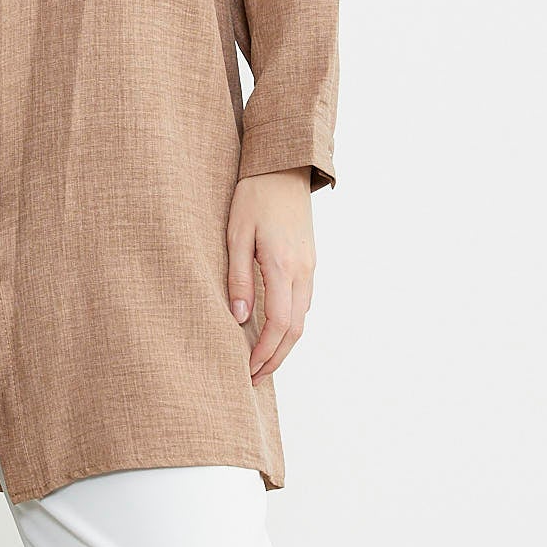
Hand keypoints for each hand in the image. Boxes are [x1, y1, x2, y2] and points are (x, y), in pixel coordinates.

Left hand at [226, 168, 315, 382]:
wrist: (284, 167)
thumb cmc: (254, 196)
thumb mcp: (236, 234)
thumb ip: (238, 277)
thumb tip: (239, 318)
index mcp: (283, 265)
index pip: (280, 323)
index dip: (264, 352)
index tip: (247, 370)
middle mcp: (303, 270)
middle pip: (296, 329)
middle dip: (275, 358)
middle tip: (253, 378)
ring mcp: (310, 267)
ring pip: (302, 318)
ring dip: (283, 345)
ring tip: (260, 362)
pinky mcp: (308, 262)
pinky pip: (303, 303)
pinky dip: (289, 325)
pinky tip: (272, 332)